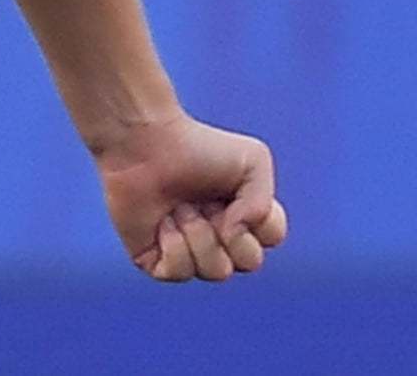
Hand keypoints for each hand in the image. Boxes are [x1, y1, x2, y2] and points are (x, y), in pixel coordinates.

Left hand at [95, 111, 287, 282]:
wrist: (145, 144)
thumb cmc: (195, 146)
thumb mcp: (253, 160)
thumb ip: (264, 204)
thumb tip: (237, 234)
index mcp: (246, 216)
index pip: (272, 238)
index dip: (256, 217)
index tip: (233, 190)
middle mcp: (222, 239)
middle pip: (248, 262)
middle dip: (226, 229)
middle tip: (203, 201)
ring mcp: (191, 253)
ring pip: (215, 271)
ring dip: (197, 234)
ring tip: (179, 207)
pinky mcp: (158, 262)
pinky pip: (179, 273)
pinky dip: (172, 246)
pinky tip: (162, 222)